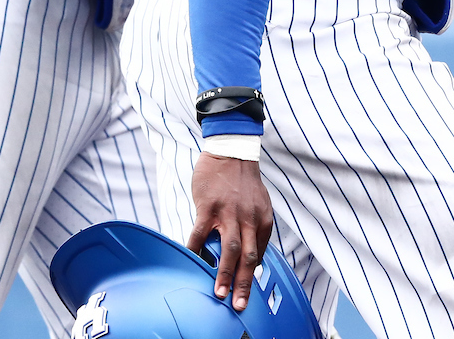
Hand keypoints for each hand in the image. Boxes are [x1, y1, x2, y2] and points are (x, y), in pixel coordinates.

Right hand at [187, 153, 272, 311]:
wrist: (231, 149)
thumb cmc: (243, 179)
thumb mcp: (260, 202)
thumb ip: (256, 226)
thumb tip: (253, 254)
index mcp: (262, 218)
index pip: (259, 253)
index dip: (253, 274)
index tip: (247, 290)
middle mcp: (248, 218)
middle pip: (248, 257)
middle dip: (244, 284)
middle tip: (239, 304)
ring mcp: (228, 213)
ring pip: (229, 250)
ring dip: (225, 274)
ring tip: (219, 293)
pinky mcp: (208, 207)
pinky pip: (200, 234)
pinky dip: (195, 250)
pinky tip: (191, 261)